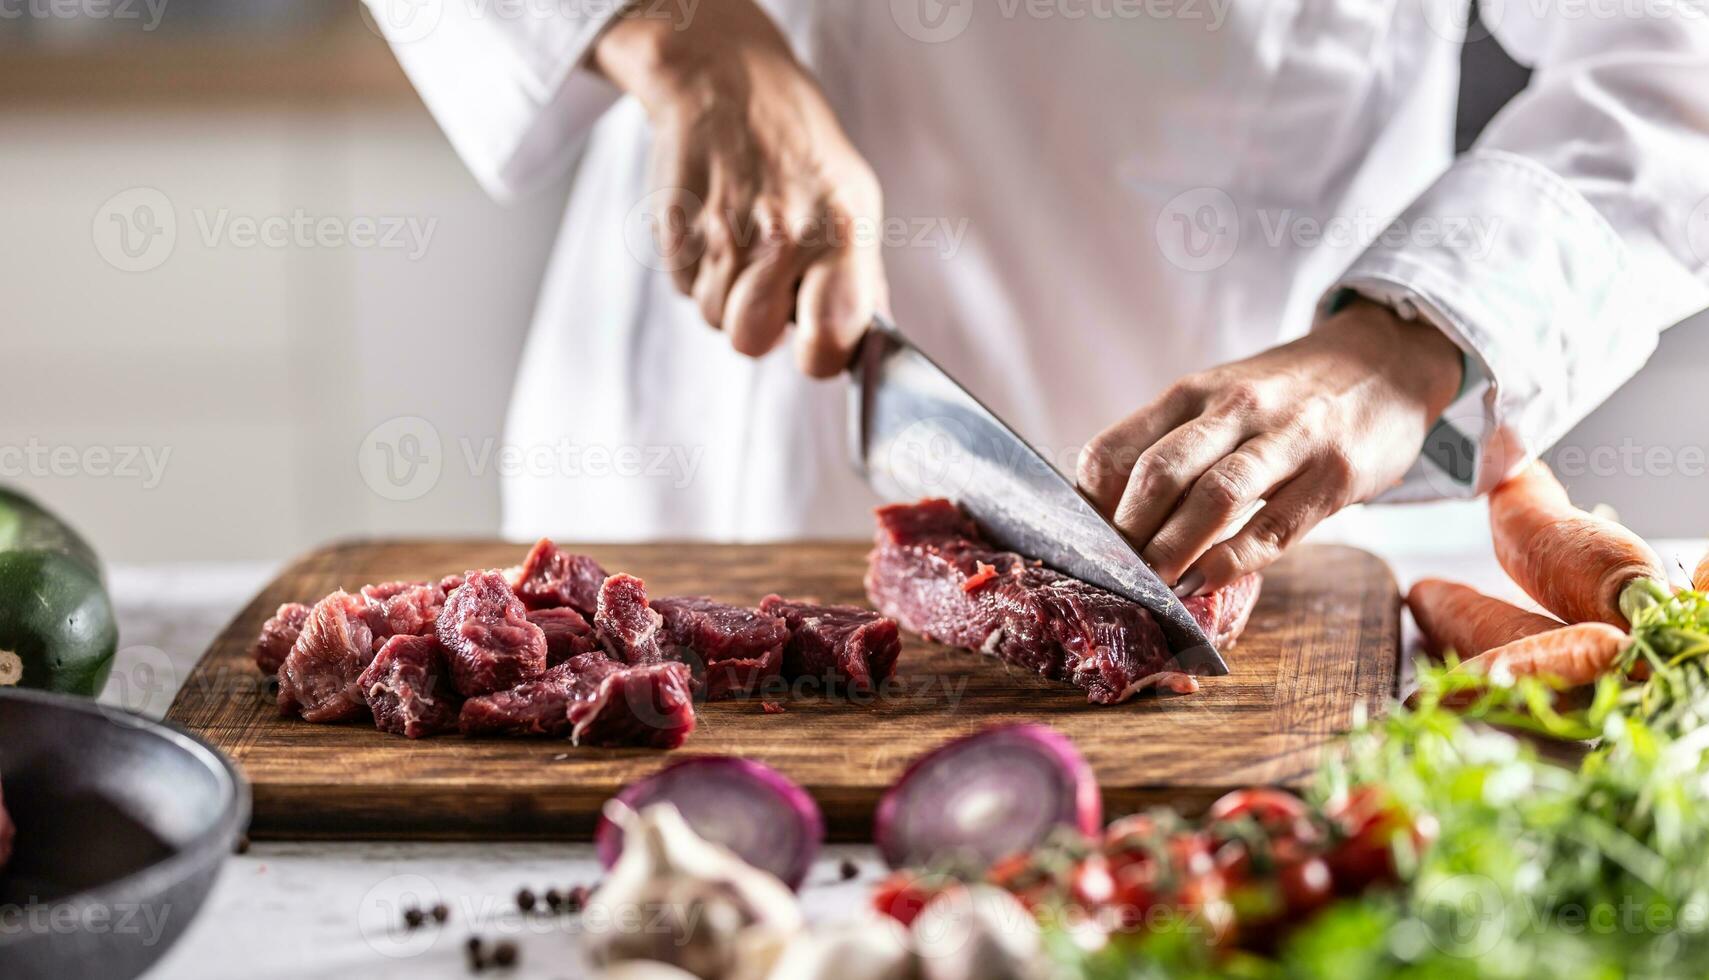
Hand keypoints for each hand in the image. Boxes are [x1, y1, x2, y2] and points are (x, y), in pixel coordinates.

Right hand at [592, 1, 886, 376]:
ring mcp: (720, 231)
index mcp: (839, 230)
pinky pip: (683, 287)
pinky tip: (715, 225)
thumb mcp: (854, 197)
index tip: (817, 345)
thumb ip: (861, 274)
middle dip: (758, 326)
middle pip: (750, 341)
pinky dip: (698, 269)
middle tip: (770, 287)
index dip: (822, 355)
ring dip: (726, 294)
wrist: (726, 79)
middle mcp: (780, 234)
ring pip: (712, 317)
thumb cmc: (800, 146)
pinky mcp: (673, 227)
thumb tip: (865, 341)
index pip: (831, 336)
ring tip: (743, 241)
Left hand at [1076, 299, 1463, 594]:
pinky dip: (1234, 561)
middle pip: (1159, 474)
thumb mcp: (1222, 398)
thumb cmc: (1289, 392)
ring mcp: (1289, 438)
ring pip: (1215, 497)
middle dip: (1127, 535)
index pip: (1116, 449)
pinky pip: (1275, 526)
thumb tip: (1112, 514)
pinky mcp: (1335, 473)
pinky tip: (1207, 583)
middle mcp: (1235, 408)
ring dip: (1174, 551)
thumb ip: (1175, 444)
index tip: (1084, 544)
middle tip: (1112, 576)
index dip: (1090, 505)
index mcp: (1193, 393)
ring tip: (1153, 588)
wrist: (1388, 357)